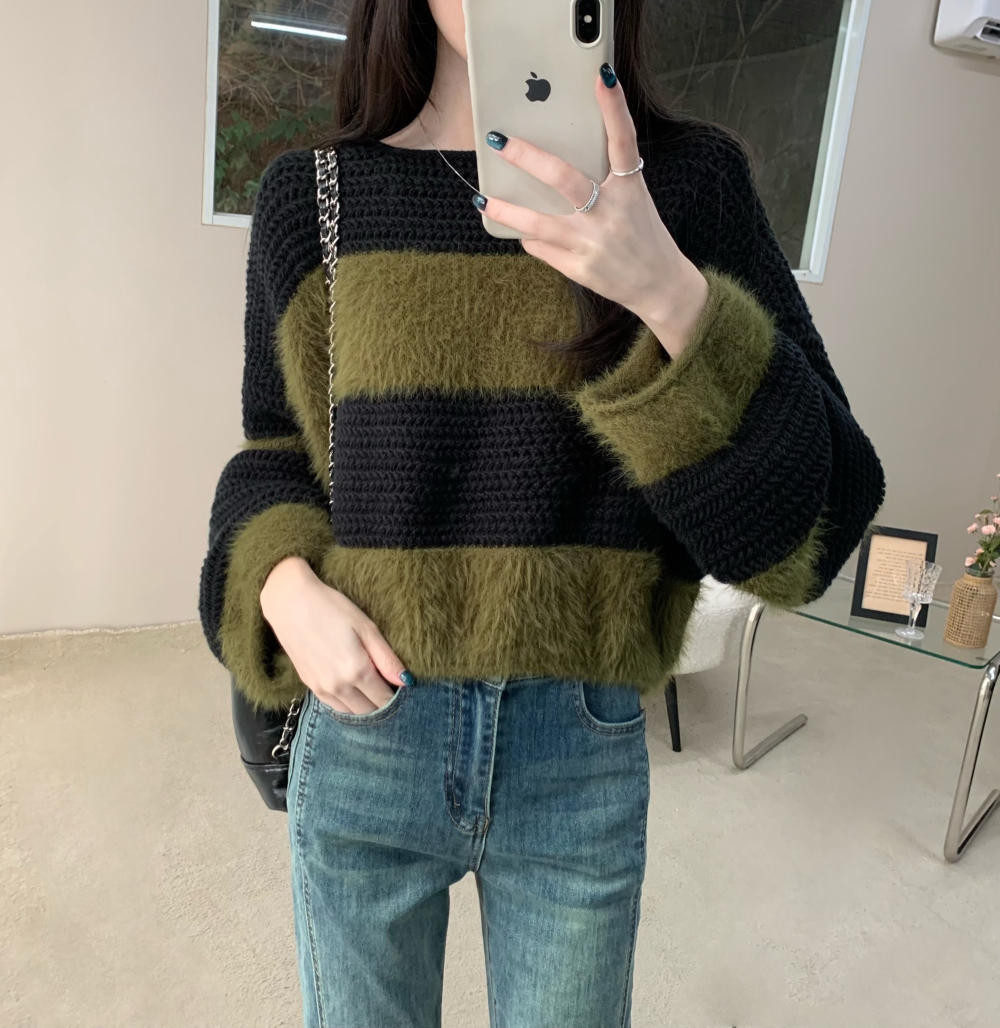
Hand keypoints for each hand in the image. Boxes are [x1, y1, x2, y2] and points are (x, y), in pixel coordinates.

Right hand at [259, 556, 410, 713]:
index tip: (402, 687)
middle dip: (382, 703)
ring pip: (351, 712)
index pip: (384, 699)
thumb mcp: (365, 627)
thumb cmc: (331, 608)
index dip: (397, 696)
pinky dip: (347, 704)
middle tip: (389, 687)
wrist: (290, 603)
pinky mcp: (309, 685)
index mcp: (357, 670)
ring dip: (364, 706)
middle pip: (368, 710)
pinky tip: (352, 689)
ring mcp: (321, 688)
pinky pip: (333, 706)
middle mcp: (338, 686)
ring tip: (372, 688)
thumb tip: (406, 681)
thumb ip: (386, 658)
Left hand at [475, 65, 708, 358]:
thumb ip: (606, 180)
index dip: (614, 108)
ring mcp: (592, 243)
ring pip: (539, 222)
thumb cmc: (642, 234)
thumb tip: (555, 162)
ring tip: (482, 199)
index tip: (602, 76)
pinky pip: (542, 247)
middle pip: (565, 179)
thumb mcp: (634, 200)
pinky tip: (518, 228)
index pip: (624, 141)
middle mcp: (611, 213)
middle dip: (528, 158)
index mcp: (629, 189)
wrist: (660, 285)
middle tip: (500, 140)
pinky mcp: (579, 268)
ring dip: (507, 210)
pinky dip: (528, 236)